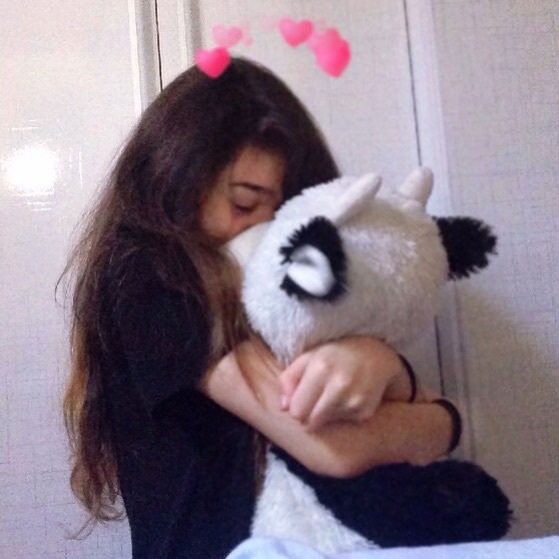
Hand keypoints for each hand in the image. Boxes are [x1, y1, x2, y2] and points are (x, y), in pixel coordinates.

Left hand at [278, 336, 404, 430]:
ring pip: (325, 424)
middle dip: (307, 416)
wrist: (376, 356)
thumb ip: (288, 379)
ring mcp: (354, 401)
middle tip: (315, 401)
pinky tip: (348, 398)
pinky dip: (341, 414)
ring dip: (324, 415)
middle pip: (309, 422)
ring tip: (333, 395)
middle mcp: (339, 385)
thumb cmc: (336, 355)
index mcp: (321, 368)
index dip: (295, 408)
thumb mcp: (308, 357)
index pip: (296, 410)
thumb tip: (283, 407)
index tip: (300, 400)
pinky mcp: (365, 412)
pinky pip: (342, 423)